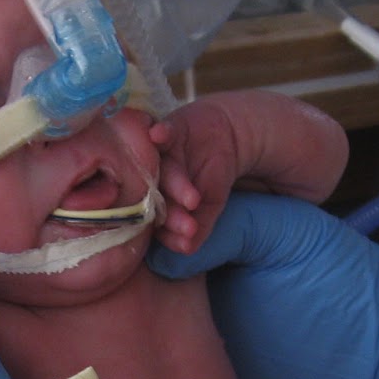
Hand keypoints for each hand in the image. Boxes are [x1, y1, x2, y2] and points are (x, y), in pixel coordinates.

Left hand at [150, 98, 242, 254]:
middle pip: (158, 198)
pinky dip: (161, 133)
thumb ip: (200, 227)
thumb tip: (187, 249)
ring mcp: (158, 155)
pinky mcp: (168, 129)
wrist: (226, 137)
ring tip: (193, 199)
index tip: (187, 242)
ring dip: (176, 184)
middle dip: (174, 214)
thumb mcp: (212, 205)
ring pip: (163, 170)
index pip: (159, 219)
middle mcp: (152, 179)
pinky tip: (158, 135)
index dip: (172, 232)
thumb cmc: (212, 176)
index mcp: (156, 201)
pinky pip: (162, 131)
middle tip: (190, 227)